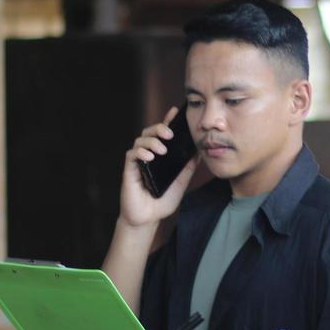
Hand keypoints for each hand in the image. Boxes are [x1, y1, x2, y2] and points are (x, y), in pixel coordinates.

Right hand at [118, 107, 196, 228]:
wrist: (148, 219)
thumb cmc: (162, 201)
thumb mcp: (181, 182)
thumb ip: (188, 166)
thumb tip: (200, 150)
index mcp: (160, 156)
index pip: (163, 134)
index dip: (167, 120)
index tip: (175, 111)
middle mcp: (148, 155)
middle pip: (150, 132)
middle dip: (159, 128)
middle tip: (170, 134)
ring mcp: (138, 162)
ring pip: (141, 140)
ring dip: (152, 141)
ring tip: (162, 150)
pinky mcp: (129, 170)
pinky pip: (132, 154)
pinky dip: (141, 152)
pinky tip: (150, 157)